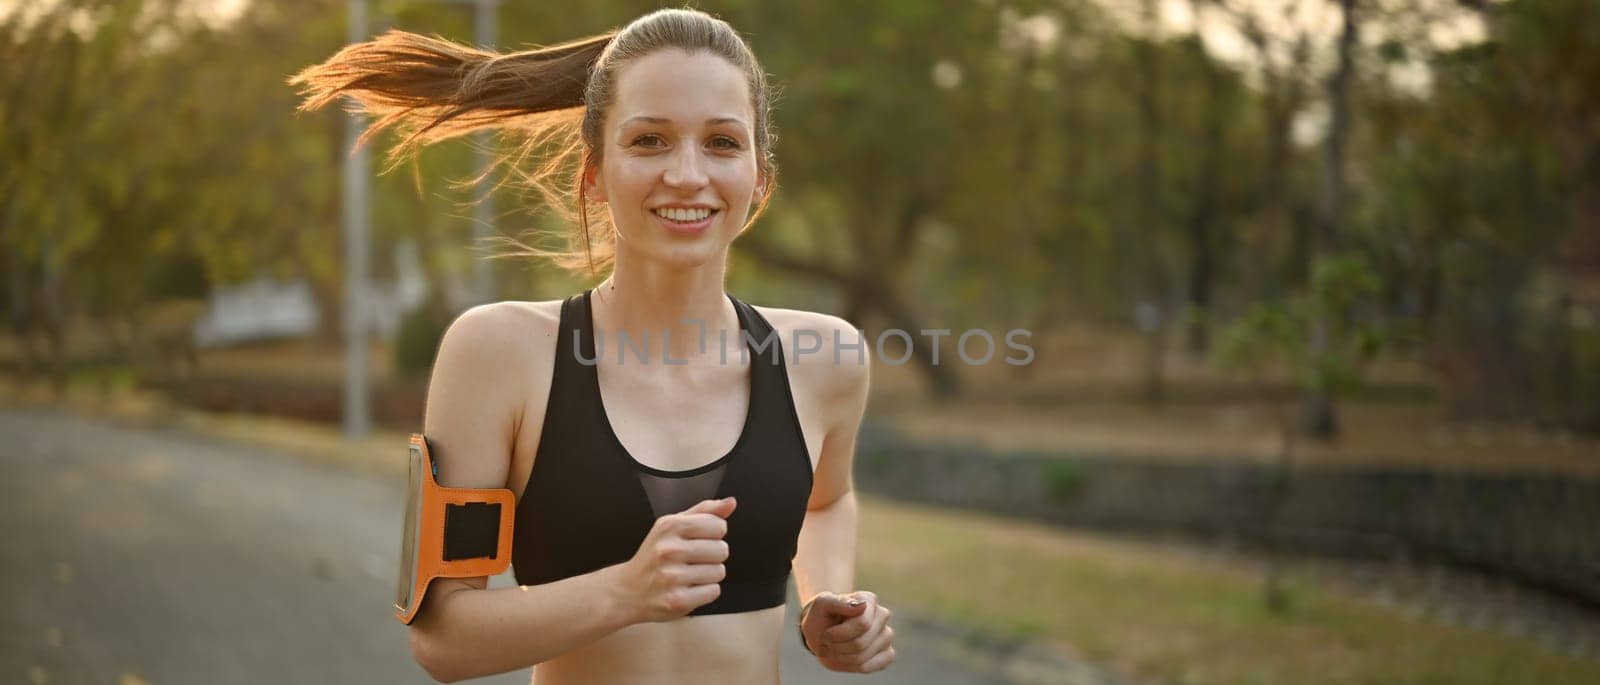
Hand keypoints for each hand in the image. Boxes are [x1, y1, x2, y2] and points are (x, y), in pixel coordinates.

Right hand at [616, 497, 734, 622]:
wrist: (628, 590)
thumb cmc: (654, 556)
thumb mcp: (672, 525)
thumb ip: (704, 512)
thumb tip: (731, 503)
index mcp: (670, 526)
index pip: (719, 525)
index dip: (714, 534)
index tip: (698, 540)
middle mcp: (670, 550)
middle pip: (722, 549)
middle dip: (712, 556)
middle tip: (691, 560)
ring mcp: (672, 576)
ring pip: (719, 571)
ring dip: (708, 575)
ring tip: (688, 575)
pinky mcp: (678, 600)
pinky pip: (713, 591)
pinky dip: (705, 592)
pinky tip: (688, 588)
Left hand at [799, 590, 895, 672]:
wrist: (822, 632)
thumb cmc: (822, 616)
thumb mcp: (822, 605)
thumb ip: (839, 603)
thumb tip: (863, 605)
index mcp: (869, 600)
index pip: (862, 624)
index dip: (838, 634)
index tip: (826, 632)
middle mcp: (882, 615)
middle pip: (860, 643)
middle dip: (837, 647)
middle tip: (827, 642)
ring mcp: (887, 635)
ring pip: (862, 657)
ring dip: (841, 656)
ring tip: (834, 648)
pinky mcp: (888, 654)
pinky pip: (870, 667)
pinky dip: (851, 666)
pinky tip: (846, 657)